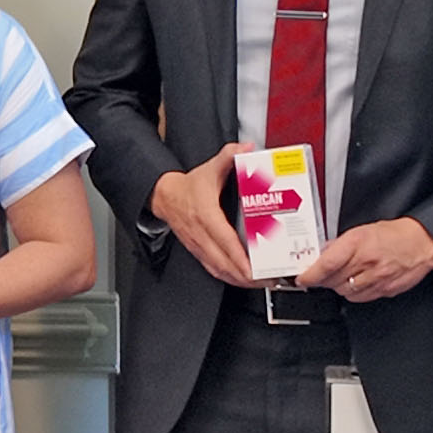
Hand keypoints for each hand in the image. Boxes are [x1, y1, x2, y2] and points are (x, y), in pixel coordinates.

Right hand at [148, 147, 260, 288]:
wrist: (165, 197)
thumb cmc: (189, 187)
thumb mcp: (209, 168)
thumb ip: (228, 156)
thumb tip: (247, 148)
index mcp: (206, 215)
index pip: (224, 241)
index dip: (239, 257)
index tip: (254, 267)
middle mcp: (201, 234)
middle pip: (224, 262)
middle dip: (246, 275)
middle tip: (267, 279)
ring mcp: (199, 246)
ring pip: (219, 270)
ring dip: (239, 281)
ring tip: (260, 283)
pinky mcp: (198, 251)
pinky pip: (214, 270)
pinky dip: (229, 278)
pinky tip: (242, 281)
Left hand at [297, 217, 432, 302]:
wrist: (423, 242)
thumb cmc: (395, 234)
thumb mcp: (363, 230)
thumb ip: (341, 244)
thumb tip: (322, 254)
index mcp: (358, 243)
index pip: (327, 264)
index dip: (311, 274)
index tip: (302, 278)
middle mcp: (367, 262)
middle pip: (333, 280)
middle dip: (322, 280)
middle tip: (318, 276)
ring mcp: (377, 278)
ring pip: (345, 292)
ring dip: (337, 286)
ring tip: (339, 277)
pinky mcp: (385, 289)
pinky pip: (360, 298)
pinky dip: (353, 293)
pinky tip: (354, 284)